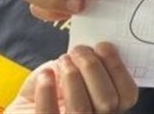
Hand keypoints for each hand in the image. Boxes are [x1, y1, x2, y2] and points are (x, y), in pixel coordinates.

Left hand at [6, 43, 138, 113]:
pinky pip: (49, 113)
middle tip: (77, 51)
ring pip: (81, 108)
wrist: (25, 110)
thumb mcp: (74, 75)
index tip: (102, 46)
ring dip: (71, 76)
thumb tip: (91, 48)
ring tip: (62, 60)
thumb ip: (86, 65)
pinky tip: (45, 74)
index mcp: (109, 108)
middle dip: (92, 68)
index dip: (117, 68)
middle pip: (107, 101)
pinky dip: (47, 89)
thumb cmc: (52, 90)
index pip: (127, 95)